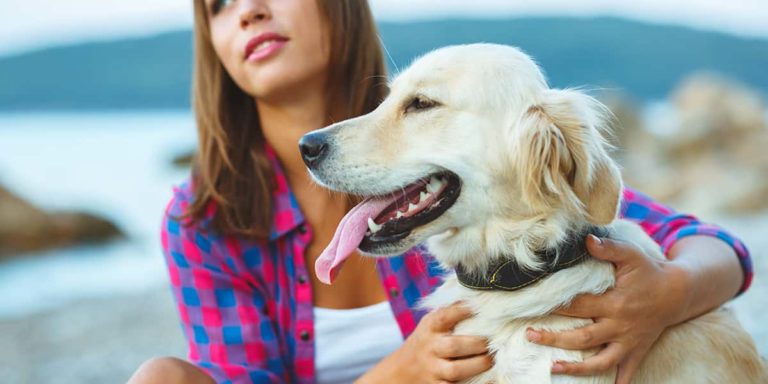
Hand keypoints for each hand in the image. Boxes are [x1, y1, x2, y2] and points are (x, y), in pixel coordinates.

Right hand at [357, 302, 492, 383]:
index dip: (465, 310)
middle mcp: (430, 347)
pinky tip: (489, 379)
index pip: (447, 315)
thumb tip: (479, 295)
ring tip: (491, 360)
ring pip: (455, 370)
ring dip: (478, 365)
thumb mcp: (431, 323)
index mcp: (430, 327)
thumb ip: (451, 311)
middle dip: (478, 344)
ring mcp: (432, 369)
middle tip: (493, 341)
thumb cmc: (426, 341)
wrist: (401, 370)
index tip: (482, 307)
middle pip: (454, 346)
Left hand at [526, 235, 689, 383]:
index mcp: (615, 302)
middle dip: (555, 338)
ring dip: (577, 369)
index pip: (579, 305)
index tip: (532, 305)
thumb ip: (608, 247)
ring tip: (552, 368)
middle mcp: (620, 325)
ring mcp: (628, 342)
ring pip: (600, 361)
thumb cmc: (649, 271)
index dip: (555, 305)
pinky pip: (626, 373)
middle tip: (530, 335)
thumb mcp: (631, 254)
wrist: (678, 292)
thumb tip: (586, 239)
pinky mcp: (636, 351)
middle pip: (583, 337)